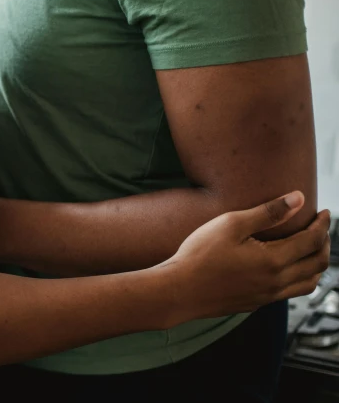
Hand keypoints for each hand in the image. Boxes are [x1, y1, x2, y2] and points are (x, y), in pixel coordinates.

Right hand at [164, 191, 330, 325]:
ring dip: (315, 265)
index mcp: (274, 261)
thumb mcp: (230, 224)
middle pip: (317, 264)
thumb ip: (267, 212)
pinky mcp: (254, 304)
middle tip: (319, 229)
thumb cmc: (199, 255)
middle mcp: (276, 282)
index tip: (324, 213)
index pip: (312, 241)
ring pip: (307, 284)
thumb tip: (298, 199)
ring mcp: (266, 296)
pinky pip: (288, 293)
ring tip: (309, 250)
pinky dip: (297, 278)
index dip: (322, 225)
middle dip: (324, 243)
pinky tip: (282, 268)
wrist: (178, 290)